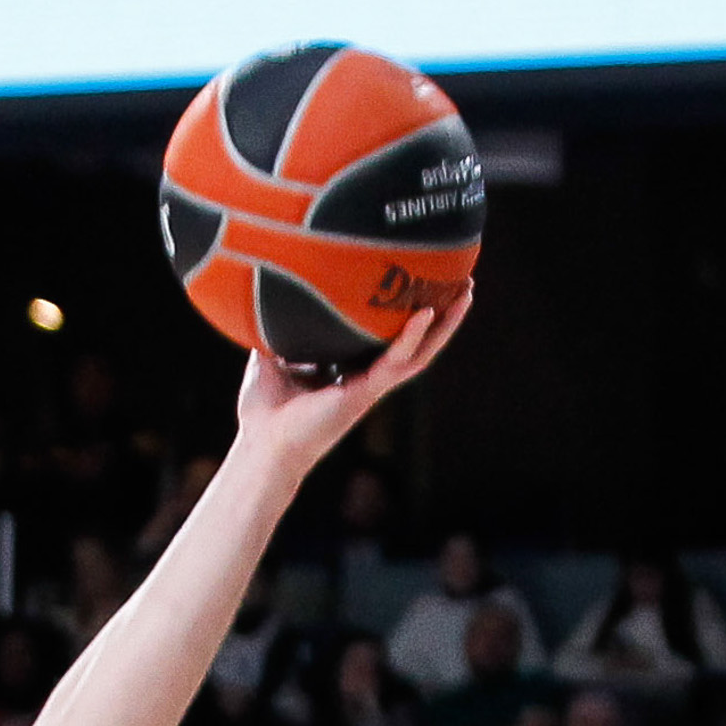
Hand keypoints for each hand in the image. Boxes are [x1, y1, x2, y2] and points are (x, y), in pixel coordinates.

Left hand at [226, 294, 468, 459]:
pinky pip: (394, 363)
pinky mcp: (364, 394)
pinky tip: (425, 313)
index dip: (407, 313)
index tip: (422, 280)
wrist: (261, 444)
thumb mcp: (271, 355)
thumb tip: (271, 290)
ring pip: (420, 354)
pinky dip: (410, 338)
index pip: (388, 337)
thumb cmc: (264, 410)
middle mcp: (367, 378)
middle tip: (463, 284)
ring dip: (445, 326)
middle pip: (417, 344)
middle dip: (443, 316)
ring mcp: (370, 387)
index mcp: (350, 369)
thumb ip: (279, 327)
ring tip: (465, 294)